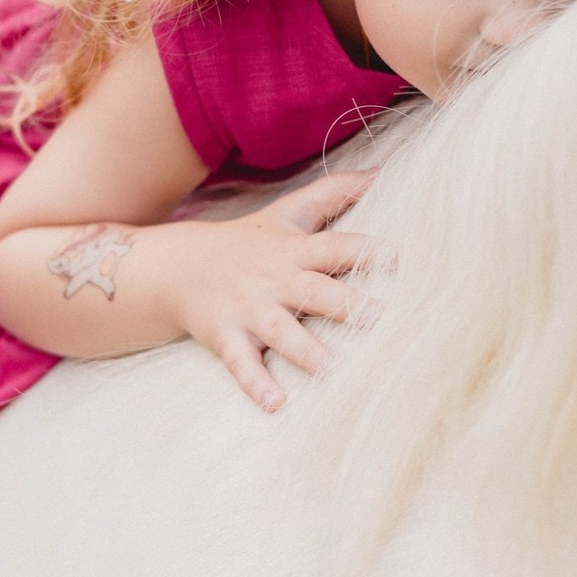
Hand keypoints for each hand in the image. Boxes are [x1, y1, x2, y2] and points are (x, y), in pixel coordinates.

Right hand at [164, 170, 377, 410]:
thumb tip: (380, 171)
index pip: (334, 247)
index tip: (396, 258)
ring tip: (334, 370)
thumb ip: (333, 192)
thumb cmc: (250, 241)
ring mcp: (250, 311)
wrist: (179, 268)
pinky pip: (242, 364)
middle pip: (313, 291)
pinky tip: (276, 404)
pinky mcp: (226, 338)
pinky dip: (257, 384)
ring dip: (307, 352)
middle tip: (376, 317)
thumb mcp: (288, 212)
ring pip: (281, 332)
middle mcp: (275, 281)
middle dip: (344, 304)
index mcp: (295, 251)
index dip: (364, 251)